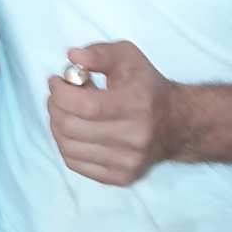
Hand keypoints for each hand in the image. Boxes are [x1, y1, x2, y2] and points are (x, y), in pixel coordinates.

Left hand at [47, 41, 178, 186]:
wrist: (176, 124)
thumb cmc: (146, 87)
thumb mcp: (128, 57)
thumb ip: (99, 53)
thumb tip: (73, 57)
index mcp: (137, 105)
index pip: (86, 106)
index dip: (61, 93)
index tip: (56, 81)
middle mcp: (135, 137)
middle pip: (73, 128)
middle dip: (55, 107)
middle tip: (57, 95)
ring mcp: (128, 162)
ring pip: (69, 148)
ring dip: (57, 125)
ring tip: (67, 111)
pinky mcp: (121, 177)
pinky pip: (75, 163)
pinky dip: (65, 144)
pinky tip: (73, 130)